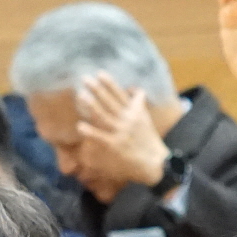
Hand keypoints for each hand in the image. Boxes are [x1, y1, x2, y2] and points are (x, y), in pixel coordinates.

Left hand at [76, 72, 168, 190]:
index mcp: (135, 112)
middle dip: (98, 89)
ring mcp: (121, 132)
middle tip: (85, 78)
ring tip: (81, 95)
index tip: (100, 73)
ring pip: (104, 116)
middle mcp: (128, 120)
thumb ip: (138, 104)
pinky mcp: (115, 145)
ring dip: (92, 105)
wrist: (156, 162)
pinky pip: (101, 137)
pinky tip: (80, 126)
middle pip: (110, 102)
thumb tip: (137, 90)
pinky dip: (90, 132)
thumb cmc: (149, 140)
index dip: (110, 84)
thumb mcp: (146, 119)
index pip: (120, 95)